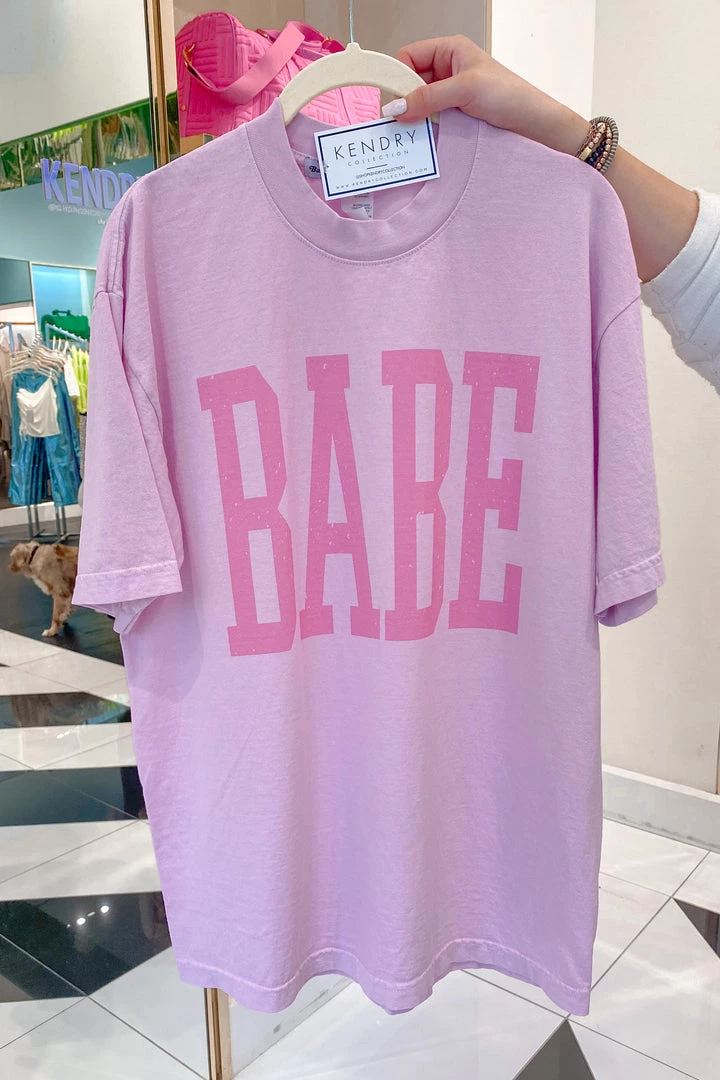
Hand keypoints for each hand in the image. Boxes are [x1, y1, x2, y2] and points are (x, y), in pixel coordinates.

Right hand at [384, 35, 587, 156]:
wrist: (532, 122)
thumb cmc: (509, 95)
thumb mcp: (464, 91)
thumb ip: (428, 98)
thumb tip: (396, 107)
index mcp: (450, 50)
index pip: (410, 55)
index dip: (398, 74)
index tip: (391, 98)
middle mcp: (448, 67)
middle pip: (411, 79)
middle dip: (403, 97)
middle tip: (396, 118)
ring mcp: (451, 91)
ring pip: (419, 100)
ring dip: (413, 114)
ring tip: (407, 129)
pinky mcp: (455, 112)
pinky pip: (430, 116)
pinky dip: (423, 125)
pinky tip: (419, 134)